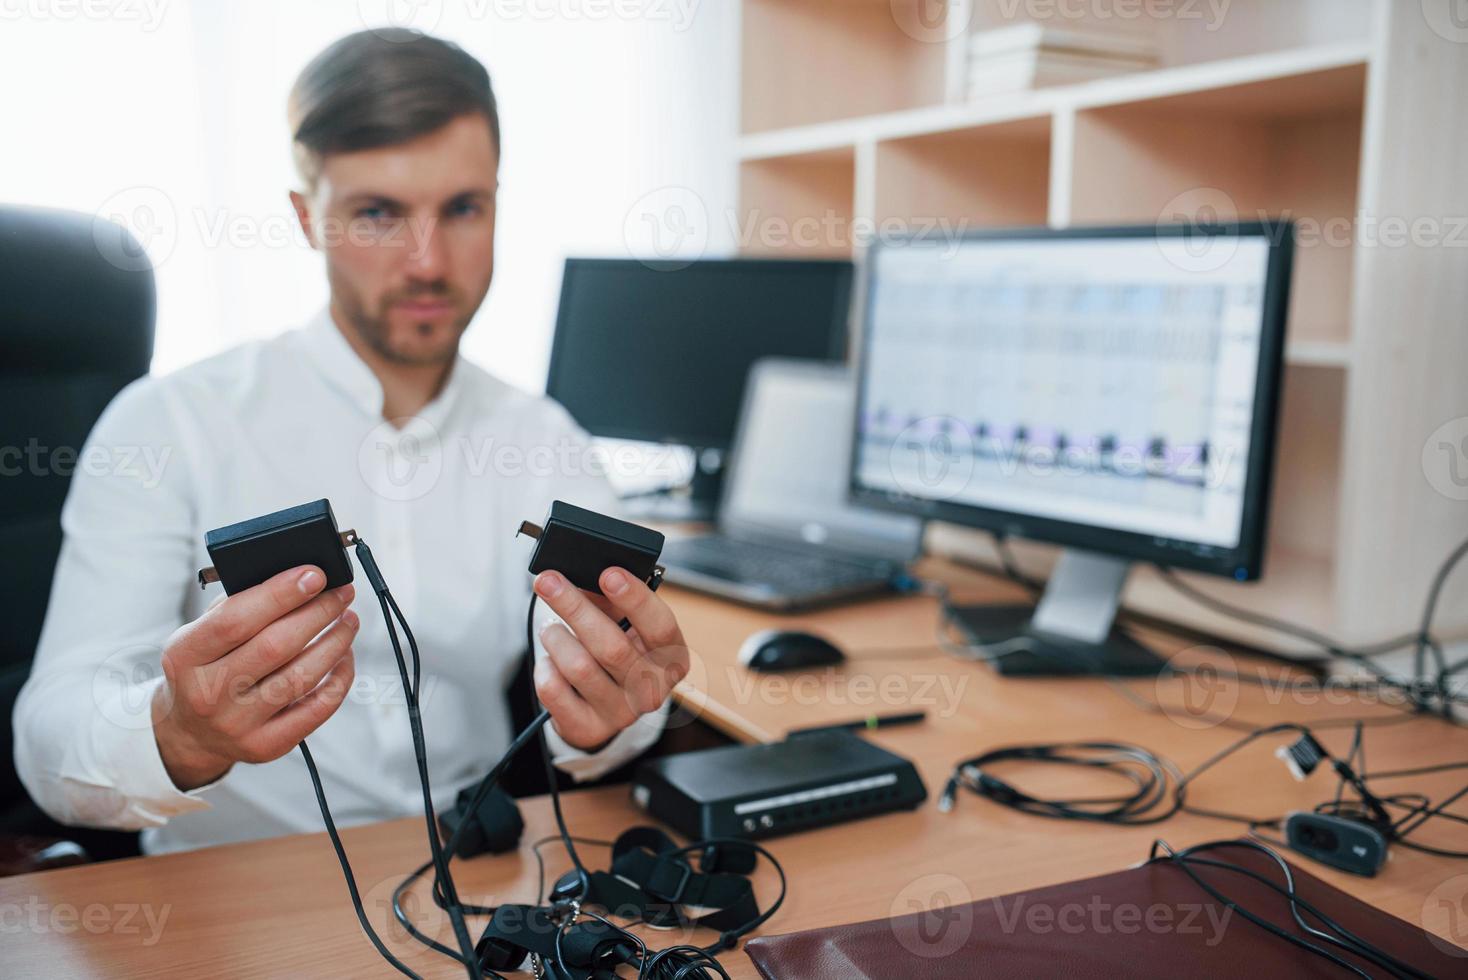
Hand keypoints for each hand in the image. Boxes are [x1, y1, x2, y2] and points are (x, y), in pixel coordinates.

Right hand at [152, 566, 358, 790]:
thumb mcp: (201, 634)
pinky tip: (344, 655)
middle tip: (343, 593)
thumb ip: (239, 605)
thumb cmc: (207, 667)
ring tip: (348, 619)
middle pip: (275, 647)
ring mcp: (237, 725)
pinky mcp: (266, 746)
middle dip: (318, 613)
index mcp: (185, 656)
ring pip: (301, 677)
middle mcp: (207, 694)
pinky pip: (318, 708)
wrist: (191, 732)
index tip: (316, 574)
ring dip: (335, 642)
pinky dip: (340, 676)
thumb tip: (298, 577)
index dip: (280, 594)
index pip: (235, 620)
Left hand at [532, 567, 690, 751]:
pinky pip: (555, 691)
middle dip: (575, 608)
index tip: (608, 573)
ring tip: (551, 628)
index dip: (636, 599)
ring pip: (579, 668)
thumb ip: (612, 597)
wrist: (604, 704)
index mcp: (672, 658)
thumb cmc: (617, 650)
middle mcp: (652, 690)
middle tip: (549, 582)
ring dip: (556, 639)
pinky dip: (545, 667)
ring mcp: (621, 714)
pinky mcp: (589, 728)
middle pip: (612, 647)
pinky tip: (551, 660)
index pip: (661, 628)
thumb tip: (583, 570)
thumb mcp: (624, 622)